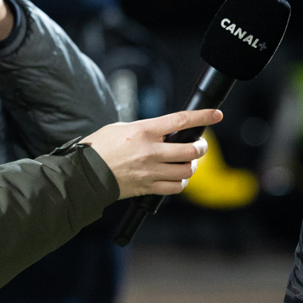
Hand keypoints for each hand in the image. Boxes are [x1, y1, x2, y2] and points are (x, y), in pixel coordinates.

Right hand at [82, 109, 221, 198]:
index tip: (216, 115)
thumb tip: (166, 131)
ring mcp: (150, 171)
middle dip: (201, 147)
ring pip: (186, 170)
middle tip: (199, 146)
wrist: (86, 174)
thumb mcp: (122, 128)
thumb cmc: (100, 147)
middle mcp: (150, 151)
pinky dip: (180, 182)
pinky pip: (175, 187)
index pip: (181, 121)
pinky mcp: (148, 187)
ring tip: (187, 162)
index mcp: (144, 131)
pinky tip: (176, 177)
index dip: (203, 117)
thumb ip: (147, 129)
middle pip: (191, 149)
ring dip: (191, 165)